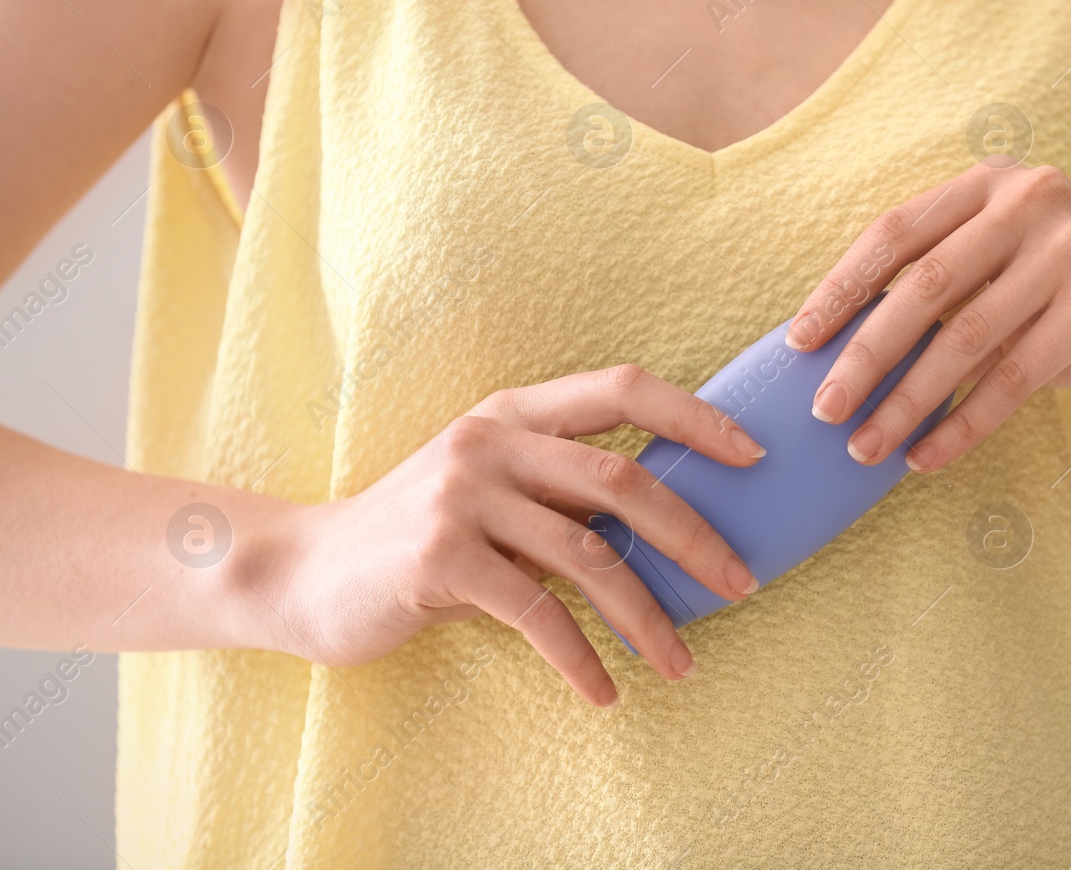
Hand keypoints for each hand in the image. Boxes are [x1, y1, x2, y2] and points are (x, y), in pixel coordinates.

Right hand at [261, 365, 765, 706]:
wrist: (308, 572)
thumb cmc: (425, 535)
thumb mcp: (495, 488)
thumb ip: (564, 488)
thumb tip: (675, 520)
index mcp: (515, 411)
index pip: (623, 388)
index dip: (695, 416)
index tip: (754, 455)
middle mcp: (491, 441)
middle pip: (621, 478)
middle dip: (693, 535)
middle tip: (741, 583)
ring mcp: (462, 495)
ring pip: (588, 555)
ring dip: (646, 616)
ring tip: (682, 662)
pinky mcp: (439, 558)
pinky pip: (537, 612)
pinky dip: (579, 658)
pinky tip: (605, 691)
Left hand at [786, 160, 1070, 472]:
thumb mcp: (1014, 277)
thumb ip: (947, 289)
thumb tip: (843, 349)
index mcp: (997, 180)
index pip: (897, 230)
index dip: (841, 287)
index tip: (798, 341)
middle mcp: (1032, 197)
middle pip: (921, 286)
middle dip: (863, 354)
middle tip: (822, 409)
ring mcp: (1070, 246)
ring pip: (963, 338)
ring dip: (905, 402)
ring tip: (865, 448)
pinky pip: (1011, 377)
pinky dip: (962, 425)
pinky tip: (926, 459)